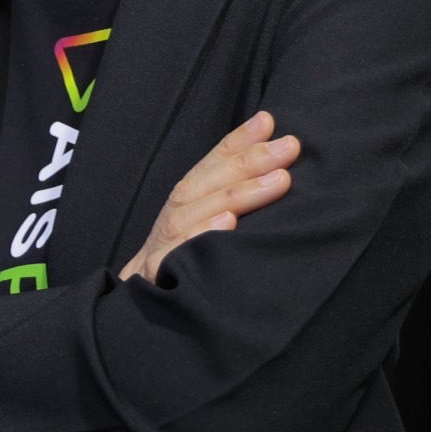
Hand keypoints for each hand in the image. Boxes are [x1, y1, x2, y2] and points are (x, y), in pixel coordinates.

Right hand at [118, 109, 297, 284]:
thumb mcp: (209, 225)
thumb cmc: (187, 262)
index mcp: (185, 203)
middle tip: (288, 149)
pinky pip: (171, 256)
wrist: (142, 309)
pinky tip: (227, 225)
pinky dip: (198, 237)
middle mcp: (172, 219)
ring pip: (190, 215)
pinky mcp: (154, 276)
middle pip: (203, 184)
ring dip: (233, 195)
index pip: (211, 165)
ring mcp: (161, 247)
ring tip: (275, 182)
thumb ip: (233, 195)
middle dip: (248, 163)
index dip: (239, 141)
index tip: (269, 121)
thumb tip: (273, 152)